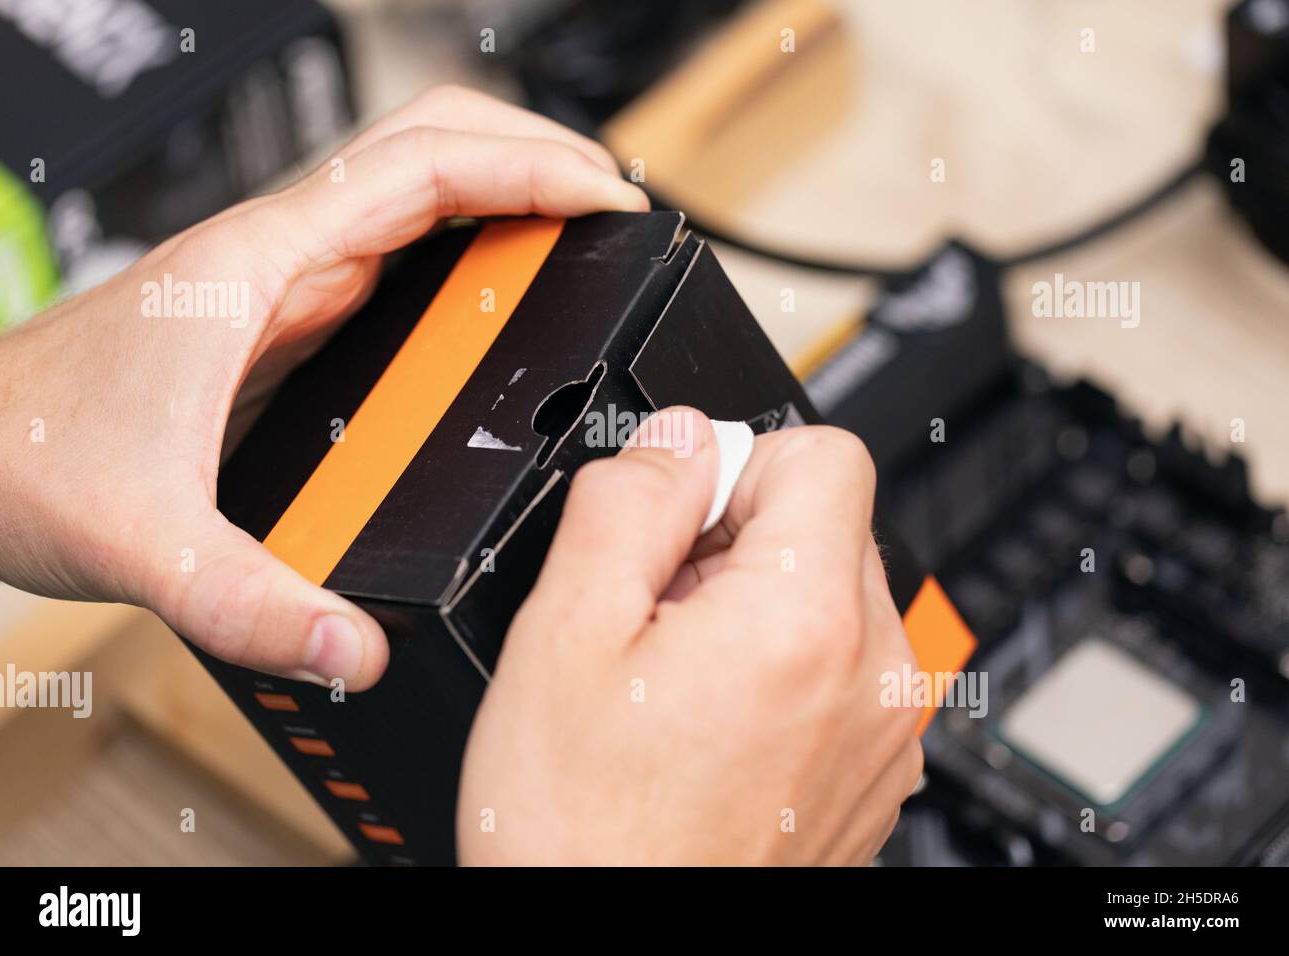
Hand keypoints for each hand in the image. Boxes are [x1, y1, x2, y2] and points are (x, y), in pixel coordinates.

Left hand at [0, 85, 646, 689]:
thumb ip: (254, 604)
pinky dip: (469, 262)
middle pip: (435, 151)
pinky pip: (399, 265)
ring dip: (508, 204)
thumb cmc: (18, 452)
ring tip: (584, 246)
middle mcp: (279, 259)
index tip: (608, 203)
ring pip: (419, 201)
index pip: (424, 167)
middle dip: (536, 161)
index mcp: (260, 265)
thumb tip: (360, 646)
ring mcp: (285, 287)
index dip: (531, 170)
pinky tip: (498, 311)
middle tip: (613, 213)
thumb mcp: (143, 538)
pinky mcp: (285, 325)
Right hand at [457, 408, 922, 864]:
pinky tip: (709, 724)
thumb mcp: (563, 630)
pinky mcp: (873, 775)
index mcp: (805, 620)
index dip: (736, 466)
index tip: (680, 520)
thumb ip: (627, 501)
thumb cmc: (585, 832)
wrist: (616, 948)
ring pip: (835, 598)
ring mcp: (883, 733)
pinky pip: (844, 673)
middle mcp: (874, 675)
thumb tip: (675, 438)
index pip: (825, 453)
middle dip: (740, 541)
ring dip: (759, 607)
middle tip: (657, 613)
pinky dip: (785, 671)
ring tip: (677, 678)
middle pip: (830, 525)